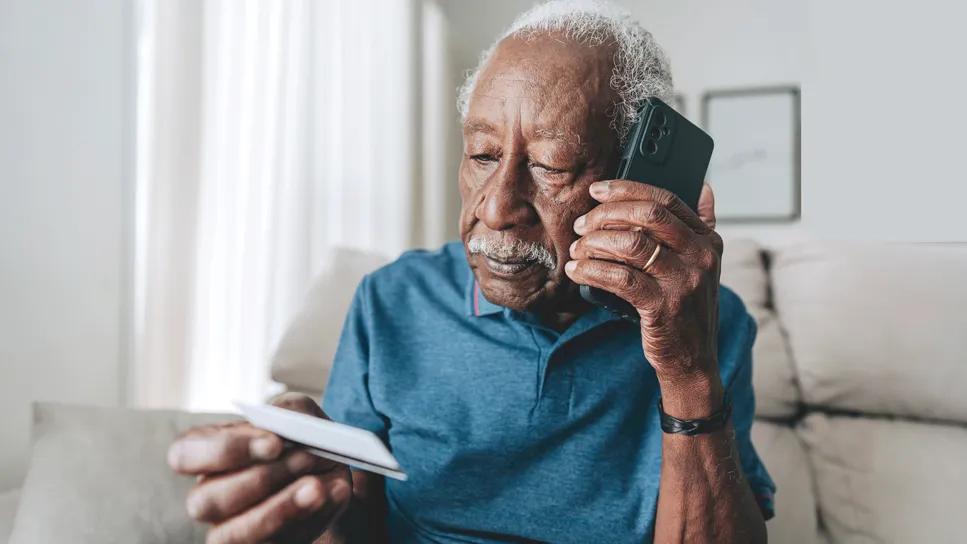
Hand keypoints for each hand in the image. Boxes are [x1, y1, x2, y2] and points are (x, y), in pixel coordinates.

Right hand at [168, 393, 351, 543]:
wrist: (333, 475)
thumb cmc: (304, 440)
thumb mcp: (301, 416)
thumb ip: (289, 413)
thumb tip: (283, 427)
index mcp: (207, 453)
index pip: (184, 455)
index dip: (226, 450)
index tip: (275, 443)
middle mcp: (208, 495)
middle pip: (206, 500)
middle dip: (263, 479)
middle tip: (307, 457)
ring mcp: (230, 529)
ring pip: (234, 534)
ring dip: (282, 507)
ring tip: (318, 486)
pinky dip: (310, 519)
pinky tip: (332, 494)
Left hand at [565, 181, 723, 416]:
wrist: (692, 360)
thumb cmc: (685, 309)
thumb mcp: (702, 266)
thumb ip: (699, 228)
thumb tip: (703, 186)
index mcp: (708, 240)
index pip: (666, 199)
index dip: (627, 189)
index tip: (598, 190)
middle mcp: (701, 256)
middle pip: (647, 215)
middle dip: (606, 214)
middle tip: (582, 224)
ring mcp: (684, 281)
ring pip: (630, 244)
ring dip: (594, 243)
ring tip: (577, 249)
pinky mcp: (664, 306)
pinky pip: (619, 277)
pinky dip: (592, 270)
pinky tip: (577, 270)